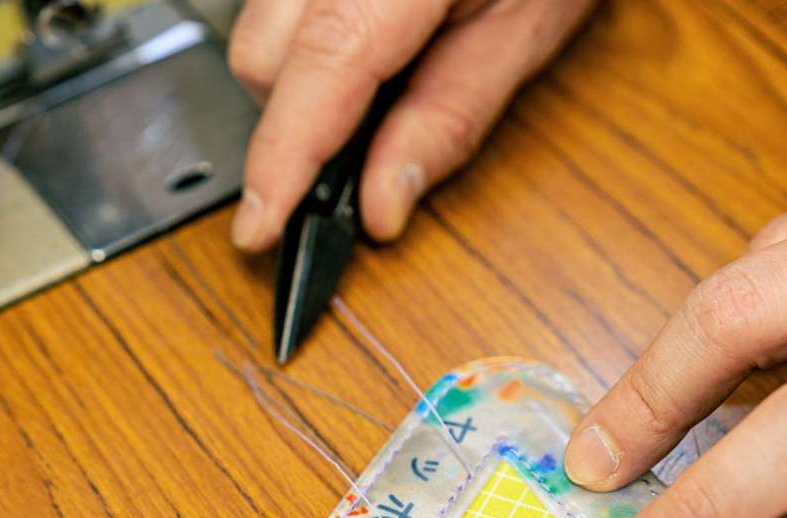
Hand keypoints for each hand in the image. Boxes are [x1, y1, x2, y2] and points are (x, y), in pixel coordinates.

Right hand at [227, 0, 594, 250]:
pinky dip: (306, 42)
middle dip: (296, 122)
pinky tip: (367, 42)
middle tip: (364, 146)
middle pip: (263, 54)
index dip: (284, 156)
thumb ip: (450, 119)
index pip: (324, 62)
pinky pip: (278, 7)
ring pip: (259, 31)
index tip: (262, 227)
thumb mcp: (527, 32)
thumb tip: (380, 204)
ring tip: (380, 74)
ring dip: (300, 79)